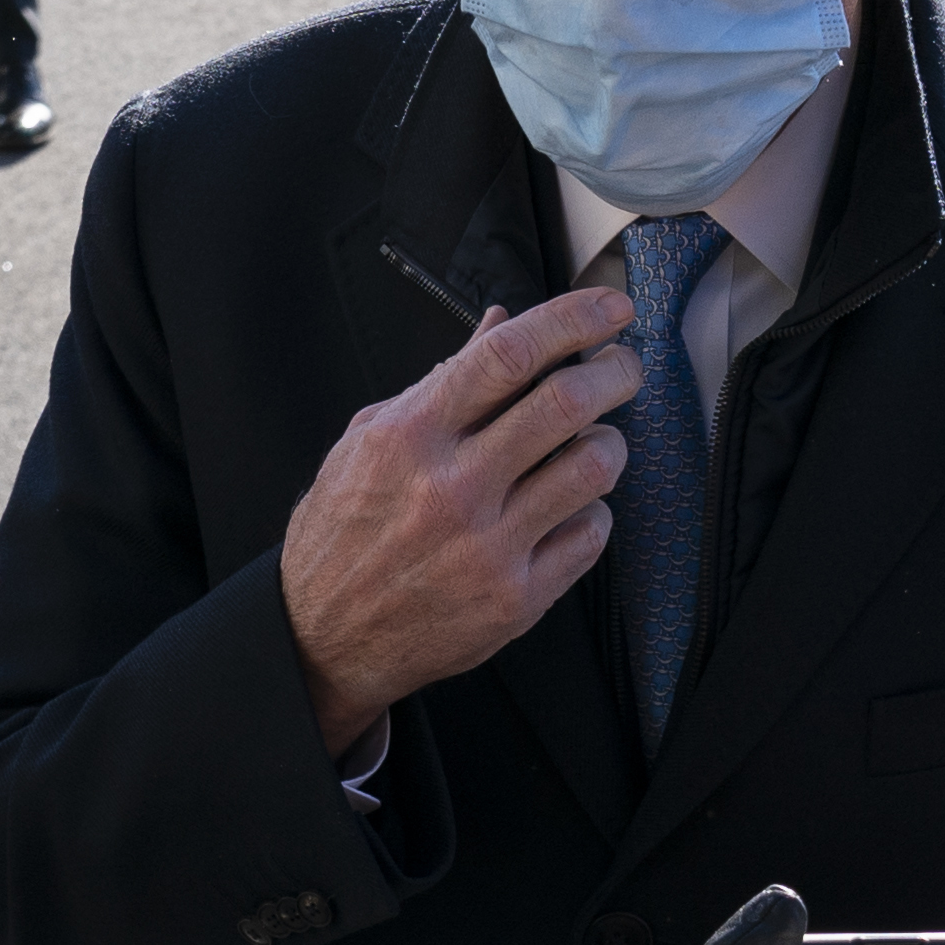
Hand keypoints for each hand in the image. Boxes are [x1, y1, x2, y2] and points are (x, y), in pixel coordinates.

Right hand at [276, 286, 641, 756]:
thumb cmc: (344, 533)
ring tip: (594, 441)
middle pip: (565, 404)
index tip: (610, 308)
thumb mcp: (369, 441)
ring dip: (608, 443)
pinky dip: (592, 511)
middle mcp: (451, 489)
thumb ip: (441, 382)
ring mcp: (487, 548)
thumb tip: (501, 322)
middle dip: (614, 372)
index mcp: (410, 437)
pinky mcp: (515, 600)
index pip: (508, 355)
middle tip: (622, 366)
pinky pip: (590, 535)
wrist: (322, 637)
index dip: (572, 320)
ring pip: (592, 468)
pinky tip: (569, 508)